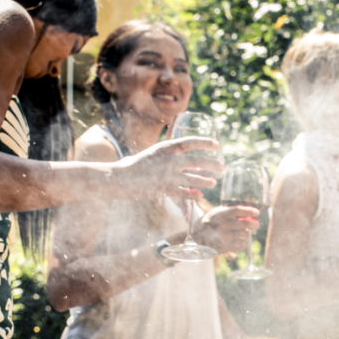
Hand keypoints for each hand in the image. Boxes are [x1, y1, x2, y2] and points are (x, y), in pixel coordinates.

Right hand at [108, 137, 223, 200]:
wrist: (116, 178)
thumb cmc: (131, 167)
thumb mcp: (150, 155)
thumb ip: (164, 156)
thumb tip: (176, 157)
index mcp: (164, 148)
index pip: (188, 142)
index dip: (204, 142)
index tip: (216, 144)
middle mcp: (167, 160)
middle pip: (196, 161)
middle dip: (211, 164)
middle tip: (222, 166)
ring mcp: (166, 174)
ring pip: (193, 178)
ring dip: (205, 181)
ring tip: (213, 182)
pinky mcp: (163, 189)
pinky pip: (184, 192)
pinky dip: (193, 194)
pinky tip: (200, 196)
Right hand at [195, 205, 260, 253]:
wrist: (195, 239)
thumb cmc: (210, 224)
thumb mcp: (216, 214)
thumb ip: (230, 213)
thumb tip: (250, 213)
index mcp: (218, 214)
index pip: (236, 210)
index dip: (248, 211)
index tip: (257, 212)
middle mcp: (220, 225)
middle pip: (243, 224)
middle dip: (253, 224)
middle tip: (256, 225)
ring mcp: (221, 237)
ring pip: (244, 235)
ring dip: (246, 234)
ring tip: (241, 233)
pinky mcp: (223, 247)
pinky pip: (241, 245)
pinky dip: (242, 244)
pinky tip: (237, 241)